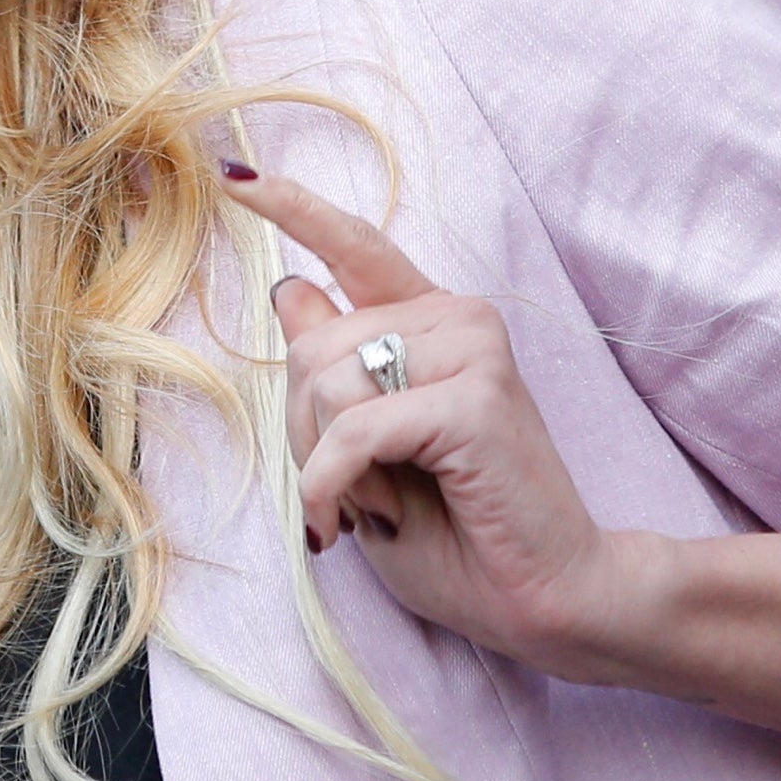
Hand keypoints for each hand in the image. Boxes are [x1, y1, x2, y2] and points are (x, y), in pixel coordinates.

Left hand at [221, 166, 650, 680]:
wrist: (543, 599)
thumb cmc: (457, 538)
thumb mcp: (363, 454)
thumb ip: (332, 375)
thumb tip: (290, 288)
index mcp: (431, 325)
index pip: (355, 247)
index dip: (294, 209)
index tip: (237, 180)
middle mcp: (457, 318)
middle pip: (313, 345)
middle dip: (308, 432)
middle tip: (361, 490)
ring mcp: (474, 348)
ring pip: (327, 382)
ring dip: (327, 463)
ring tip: (384, 502)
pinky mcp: (477, 396)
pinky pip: (354, 428)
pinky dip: (336, 484)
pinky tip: (364, 521)